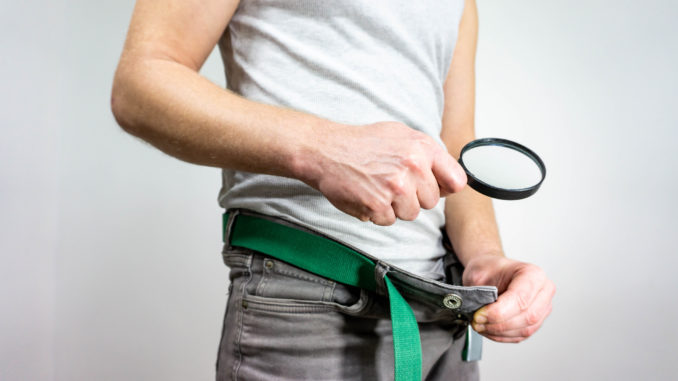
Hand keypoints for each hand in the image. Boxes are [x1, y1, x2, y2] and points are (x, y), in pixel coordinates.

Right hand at [298, 121, 466, 225]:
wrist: (327, 150)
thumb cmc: (362, 143)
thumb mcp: (401, 135)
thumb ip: (427, 154)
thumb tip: (449, 177)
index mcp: (422, 148)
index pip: (457, 180)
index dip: (446, 188)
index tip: (438, 188)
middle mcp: (413, 166)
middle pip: (431, 201)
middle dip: (414, 197)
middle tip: (392, 183)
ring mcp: (396, 187)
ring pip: (411, 213)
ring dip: (396, 207)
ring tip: (379, 188)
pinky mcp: (378, 205)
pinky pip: (389, 220)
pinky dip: (377, 213)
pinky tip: (367, 195)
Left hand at [462, 254, 554, 342]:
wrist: (491, 271)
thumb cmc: (489, 269)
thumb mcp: (478, 275)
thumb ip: (480, 294)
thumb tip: (479, 314)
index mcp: (533, 274)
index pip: (520, 298)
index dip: (498, 312)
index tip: (479, 315)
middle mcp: (543, 291)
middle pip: (527, 316)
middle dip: (498, 324)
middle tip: (477, 322)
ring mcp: (542, 308)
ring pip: (525, 329)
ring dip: (499, 332)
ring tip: (480, 326)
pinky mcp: (536, 322)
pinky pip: (521, 335)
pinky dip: (502, 336)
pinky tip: (488, 330)